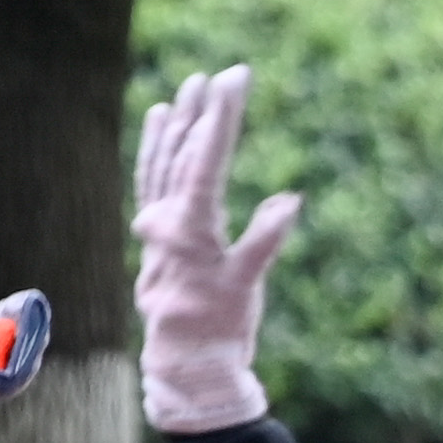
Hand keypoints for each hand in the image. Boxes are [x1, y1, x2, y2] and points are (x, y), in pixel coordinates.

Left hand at [131, 67, 305, 436]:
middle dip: (201, 112)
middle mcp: (165, 223)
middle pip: (181, 154)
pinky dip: (156, 151)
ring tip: (184, 90)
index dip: (222, 116)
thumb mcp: (247, 288)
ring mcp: (155, 229)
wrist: (187, 368)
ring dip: (175, 126)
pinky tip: (158, 124)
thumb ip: (265, 242)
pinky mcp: (156, 236)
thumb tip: (290, 201)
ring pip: (162, 165)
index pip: (205, 160)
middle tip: (217, 74)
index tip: (234, 78)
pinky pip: (152, 182)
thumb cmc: (222, 330)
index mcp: (190, 230)